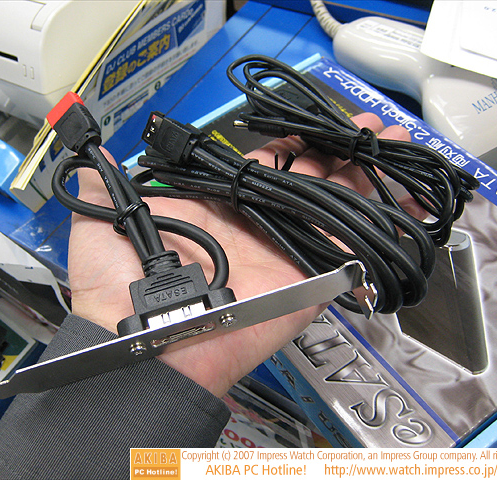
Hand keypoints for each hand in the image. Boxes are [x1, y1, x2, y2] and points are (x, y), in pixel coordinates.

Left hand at [68, 113, 418, 396]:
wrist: (142, 340)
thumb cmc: (117, 284)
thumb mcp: (100, 220)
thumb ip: (103, 183)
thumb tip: (95, 154)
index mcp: (219, 205)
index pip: (267, 163)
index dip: (295, 141)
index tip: (320, 122)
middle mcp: (255, 225)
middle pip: (311, 181)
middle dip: (343, 153)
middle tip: (374, 129)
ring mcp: (283, 254)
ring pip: (334, 208)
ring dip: (367, 179)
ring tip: (397, 150)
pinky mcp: (304, 283)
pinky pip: (345, 252)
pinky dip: (374, 230)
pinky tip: (401, 200)